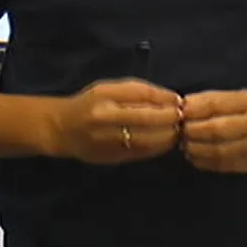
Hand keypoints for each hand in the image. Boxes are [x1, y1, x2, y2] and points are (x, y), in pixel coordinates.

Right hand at [51, 78, 181, 164]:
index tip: (179, 101)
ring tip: (177, 131)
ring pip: (148, 139)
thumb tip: (172, 99)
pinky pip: (142, 153)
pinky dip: (158, 148)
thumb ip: (138, 92)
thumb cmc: (91, 103)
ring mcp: (108, 140)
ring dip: (168, 135)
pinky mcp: (112, 157)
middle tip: (183, 117)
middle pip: (147, 118)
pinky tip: (165, 142)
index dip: (165, 98)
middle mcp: (105, 118)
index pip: (142, 94)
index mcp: (105, 95)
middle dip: (170, 118)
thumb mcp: (110, 88)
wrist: (63, 129)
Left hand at [180, 89, 246, 173]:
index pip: (216, 104)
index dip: (194, 109)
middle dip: (193, 130)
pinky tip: (193, 156)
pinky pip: (221, 164)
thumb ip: (211, 101)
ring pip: (218, 150)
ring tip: (184, 144)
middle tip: (181, 130)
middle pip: (217, 129)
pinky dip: (202, 161)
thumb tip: (183, 107)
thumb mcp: (235, 98)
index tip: (180, 112)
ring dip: (195, 148)